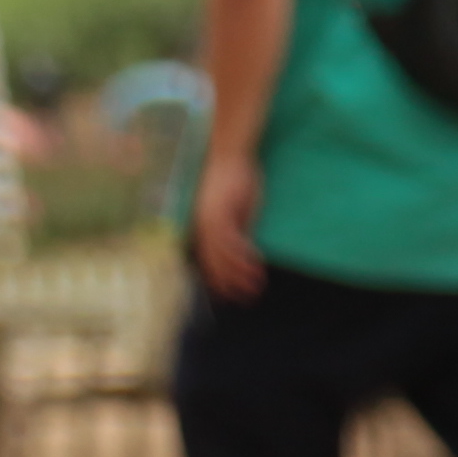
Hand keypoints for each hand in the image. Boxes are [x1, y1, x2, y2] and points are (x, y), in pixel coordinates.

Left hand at [190, 155, 264, 302]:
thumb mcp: (234, 208)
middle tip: (243, 300)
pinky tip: (255, 265)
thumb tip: (241, 248)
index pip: (208, 261)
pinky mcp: (221, 215)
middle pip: (213, 264)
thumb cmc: (231, 179)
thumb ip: (235, 228)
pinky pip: (232, 241)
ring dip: (239, 274)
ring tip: (255, 287)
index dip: (218, 280)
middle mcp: (202, 227)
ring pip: (222, 257)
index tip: (229, 295)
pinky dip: (243, 256)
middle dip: (228, 285)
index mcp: (202, 227)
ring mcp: (210, 222)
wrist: (228, 156)